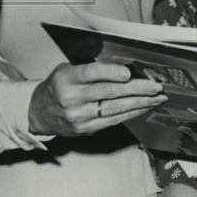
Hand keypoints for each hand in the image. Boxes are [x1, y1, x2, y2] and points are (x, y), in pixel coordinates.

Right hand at [28, 62, 167, 136]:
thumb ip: (90, 68)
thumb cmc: (58, 86)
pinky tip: (144, 107)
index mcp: (67, 79)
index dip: (111, 73)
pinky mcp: (86, 129)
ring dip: (140, 103)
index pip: (91, 74)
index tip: (129, 73)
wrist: (39, 113)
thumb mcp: (66, 70)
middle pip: (108, 93)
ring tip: (157, 98)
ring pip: (115, 109)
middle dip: (136, 89)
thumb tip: (124, 66)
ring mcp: (79, 116)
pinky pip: (113, 120)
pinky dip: (131, 113)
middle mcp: (72, 99)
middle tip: (155, 86)